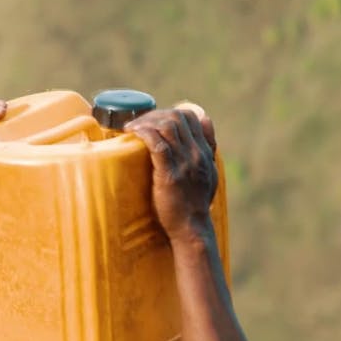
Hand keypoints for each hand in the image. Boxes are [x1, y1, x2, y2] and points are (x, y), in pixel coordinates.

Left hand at [126, 104, 218, 246]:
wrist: (192, 228)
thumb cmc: (196, 203)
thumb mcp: (210, 172)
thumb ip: (209, 146)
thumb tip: (205, 119)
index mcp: (205, 152)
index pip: (190, 116)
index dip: (168, 112)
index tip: (152, 120)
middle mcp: (197, 153)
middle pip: (175, 118)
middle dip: (153, 115)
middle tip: (137, 123)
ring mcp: (185, 163)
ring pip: (166, 127)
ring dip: (145, 122)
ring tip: (131, 127)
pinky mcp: (170, 174)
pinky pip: (157, 144)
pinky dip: (143, 133)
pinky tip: (132, 132)